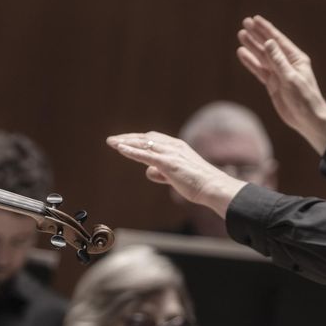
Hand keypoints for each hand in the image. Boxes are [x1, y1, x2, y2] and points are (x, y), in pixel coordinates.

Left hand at [106, 131, 246, 216]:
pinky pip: (146, 155)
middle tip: (112, 140)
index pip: (153, 139)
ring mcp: (171, 153)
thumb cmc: (199, 184)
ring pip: (144, 144)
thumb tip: (148, 171)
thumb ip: (162, 173)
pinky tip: (120, 149)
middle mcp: (173, 146)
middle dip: (128, 138)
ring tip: (112, 142)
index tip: (124, 141)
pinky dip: (132, 151)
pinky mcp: (169, 163)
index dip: (137, 139)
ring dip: (126, 142)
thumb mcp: (176, 176)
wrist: (213, 188)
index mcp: (177, 147)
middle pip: (146, 138)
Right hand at [236, 15, 325, 153]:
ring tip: (240, 34)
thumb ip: (278, 61)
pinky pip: (259, 70)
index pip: (278, 40)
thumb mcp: (290, 78)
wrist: (307, 119)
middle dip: (257, 34)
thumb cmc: (304, 99)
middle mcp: (286, 63)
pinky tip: (242, 53)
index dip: (266, 29)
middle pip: (268, 45)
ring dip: (252, 46)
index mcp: (295, 59)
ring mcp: (278, 73)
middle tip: (245, 22)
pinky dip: (250, 62)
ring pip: (262, 57)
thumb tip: (269, 42)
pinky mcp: (272, 84)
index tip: (255, 19)